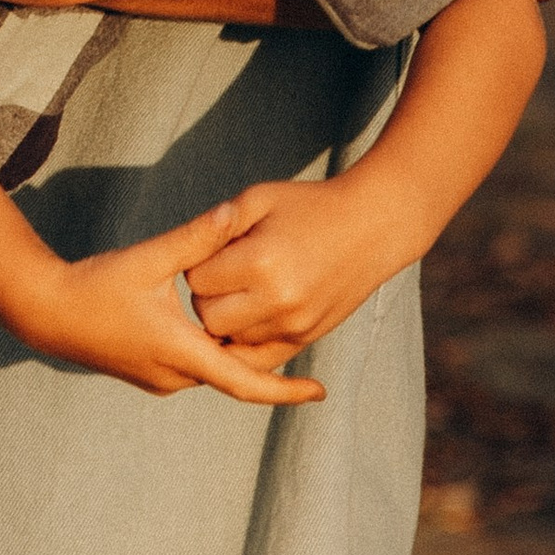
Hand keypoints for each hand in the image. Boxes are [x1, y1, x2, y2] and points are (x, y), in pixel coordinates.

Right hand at [21, 202, 326, 406]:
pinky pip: (196, 365)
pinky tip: (228, 325)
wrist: (45, 313)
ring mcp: (161, 379)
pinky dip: (216, 350)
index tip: (321, 393)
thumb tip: (232, 214)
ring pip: (215, 367)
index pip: (246, 382)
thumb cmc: (95, 285)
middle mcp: (175, 376)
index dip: (286, 389)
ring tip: (272, 323)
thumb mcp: (148, 259)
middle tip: (305, 331)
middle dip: (269, 356)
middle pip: (236, 373)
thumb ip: (194, 239)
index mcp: (181, 354)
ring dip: (240, 350)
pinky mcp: (151, 372)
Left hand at [182, 170, 416, 352]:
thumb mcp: (260, 198)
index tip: (214, 250)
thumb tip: (183, 247)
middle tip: (224, 273)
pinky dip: (248, 340)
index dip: (199, 262)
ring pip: (232, 341)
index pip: (197, 280)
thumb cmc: (310, 206)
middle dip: (208, 296)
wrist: (372, 228)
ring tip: (241, 290)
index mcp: (260, 262)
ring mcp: (294, 324)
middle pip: (209, 317)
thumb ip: (217, 223)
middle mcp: (277, 300)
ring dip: (228, 319)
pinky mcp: (306, 338)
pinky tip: (249, 316)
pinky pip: (260, 356)